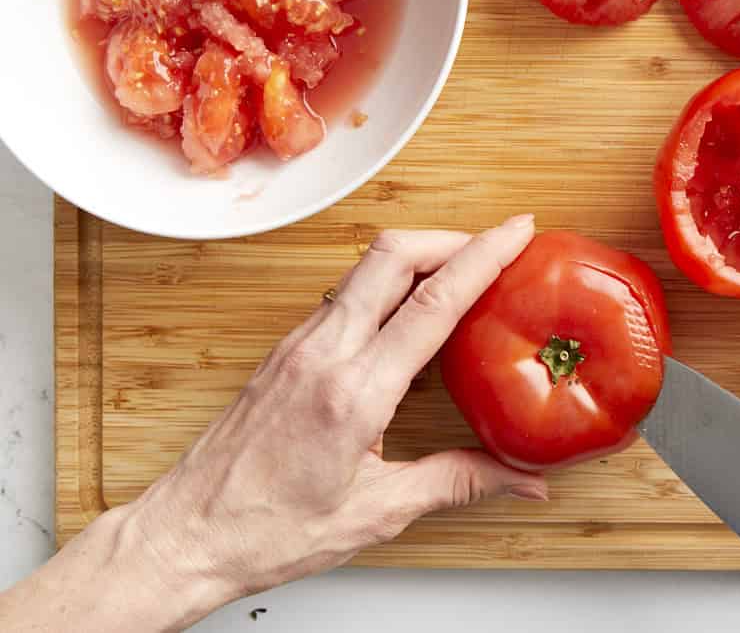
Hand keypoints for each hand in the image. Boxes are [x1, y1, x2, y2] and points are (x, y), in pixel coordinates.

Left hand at [0, 216, 545, 632]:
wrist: (187, 535)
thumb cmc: (269, 530)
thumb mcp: (378, 512)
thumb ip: (458, 483)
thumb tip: (524, 482)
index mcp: (354, 393)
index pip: (432, 303)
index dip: (482, 256)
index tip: (516, 232)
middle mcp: (323, 353)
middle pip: (392, 255)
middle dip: (450, 236)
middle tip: (494, 243)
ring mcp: (299, 345)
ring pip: (365, 267)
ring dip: (418, 255)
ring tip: (459, 271)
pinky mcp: (285, 350)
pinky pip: (344, 294)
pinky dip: (386, 283)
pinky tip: (407, 310)